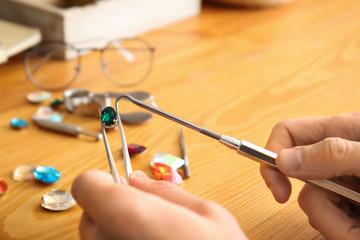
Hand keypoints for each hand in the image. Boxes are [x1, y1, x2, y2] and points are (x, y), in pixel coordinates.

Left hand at [71, 170, 246, 239]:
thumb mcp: (207, 214)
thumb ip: (164, 192)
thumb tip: (139, 180)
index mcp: (127, 216)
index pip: (86, 185)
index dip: (104, 180)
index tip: (125, 185)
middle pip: (89, 214)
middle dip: (112, 206)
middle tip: (147, 212)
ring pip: (97, 238)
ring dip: (117, 230)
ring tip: (153, 237)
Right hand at [261, 113, 359, 239]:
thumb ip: (332, 153)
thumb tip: (283, 160)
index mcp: (341, 131)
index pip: (287, 133)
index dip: (272, 155)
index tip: (277, 187)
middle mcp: (335, 157)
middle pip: (294, 172)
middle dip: (311, 195)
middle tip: (338, 205)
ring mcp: (340, 181)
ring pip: (309, 200)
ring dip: (331, 217)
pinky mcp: (346, 203)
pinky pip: (325, 216)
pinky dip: (339, 227)